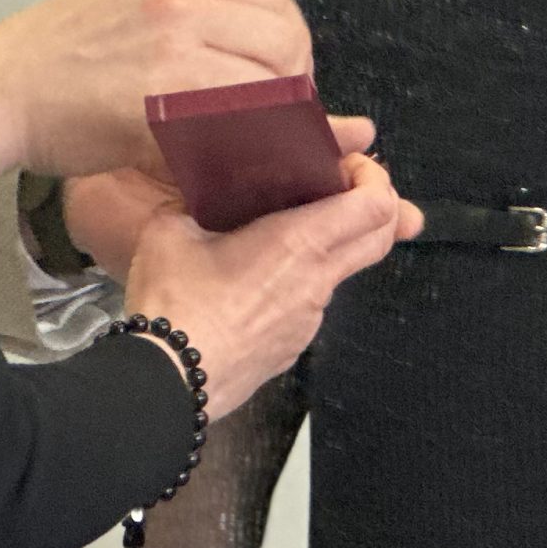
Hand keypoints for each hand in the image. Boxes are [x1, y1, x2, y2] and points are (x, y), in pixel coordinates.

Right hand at [0, 0, 311, 183]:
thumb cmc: (50, 61)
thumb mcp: (128, 4)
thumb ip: (192, 18)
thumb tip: (256, 56)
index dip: (289, 44)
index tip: (283, 75)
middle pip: (284, 39)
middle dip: (293, 84)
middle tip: (276, 116)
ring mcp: (174, 44)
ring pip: (269, 84)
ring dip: (274, 119)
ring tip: (251, 141)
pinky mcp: (162, 96)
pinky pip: (235, 122)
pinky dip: (244, 144)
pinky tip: (227, 157)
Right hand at [122, 152, 420, 416]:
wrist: (166, 380)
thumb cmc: (173, 305)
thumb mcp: (171, 233)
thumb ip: (193, 205)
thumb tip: (194, 198)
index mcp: (298, 242)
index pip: (375, 206)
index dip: (375, 179)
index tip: (348, 167)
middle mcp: (317, 281)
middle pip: (381, 238)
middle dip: (378, 207)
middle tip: (345, 190)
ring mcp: (309, 319)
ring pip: (344, 272)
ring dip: (336, 246)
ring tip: (290, 233)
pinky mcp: (293, 347)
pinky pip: (312, 305)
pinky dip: (304, 283)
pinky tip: (262, 281)